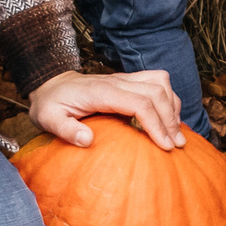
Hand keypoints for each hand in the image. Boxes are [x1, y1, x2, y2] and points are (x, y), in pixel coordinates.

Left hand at [29, 68, 186, 151]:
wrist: (49, 84)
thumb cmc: (50, 105)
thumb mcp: (48, 119)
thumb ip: (67, 130)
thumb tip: (88, 141)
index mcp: (101, 92)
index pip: (139, 103)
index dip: (156, 124)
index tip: (165, 146)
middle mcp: (117, 81)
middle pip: (156, 92)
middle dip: (171, 119)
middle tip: (177, 145)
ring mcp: (124, 79)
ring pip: (160, 83)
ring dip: (173, 106)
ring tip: (176, 132)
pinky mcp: (127, 80)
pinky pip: (156, 81)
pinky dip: (168, 97)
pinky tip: (168, 117)